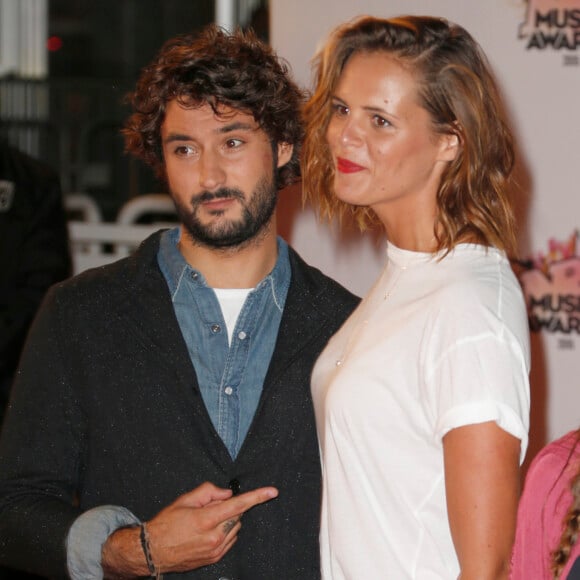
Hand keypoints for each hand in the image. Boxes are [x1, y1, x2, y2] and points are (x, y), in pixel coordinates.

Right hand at [101, 481, 277, 576]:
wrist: (153, 551)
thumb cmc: (167, 523)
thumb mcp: (185, 500)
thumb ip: (209, 491)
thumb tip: (227, 493)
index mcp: (207, 519)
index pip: (238, 505)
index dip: (257, 496)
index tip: (273, 491)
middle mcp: (215, 537)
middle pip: (238, 515)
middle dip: (230, 507)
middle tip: (211, 507)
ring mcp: (216, 550)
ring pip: (235, 527)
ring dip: (228, 520)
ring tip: (205, 521)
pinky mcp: (215, 558)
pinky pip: (230, 539)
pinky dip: (225, 531)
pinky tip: (207, 531)